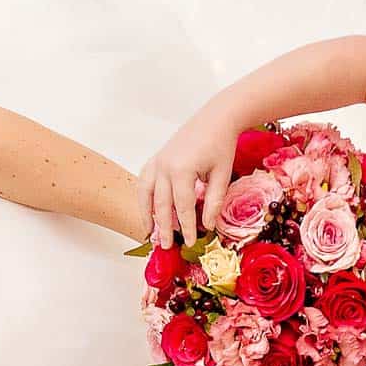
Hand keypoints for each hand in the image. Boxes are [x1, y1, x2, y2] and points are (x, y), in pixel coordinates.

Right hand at [137, 104, 241, 247]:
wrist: (216, 118)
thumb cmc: (221, 144)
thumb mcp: (222, 174)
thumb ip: (214, 201)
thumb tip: (208, 225)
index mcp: (182, 170)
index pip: (183, 206)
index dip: (187, 226)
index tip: (190, 242)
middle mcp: (165, 166)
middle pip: (162, 204)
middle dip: (165, 227)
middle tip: (166, 246)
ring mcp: (158, 161)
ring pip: (146, 194)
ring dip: (147, 214)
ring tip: (149, 233)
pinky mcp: (157, 158)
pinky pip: (144, 181)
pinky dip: (143, 197)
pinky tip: (147, 209)